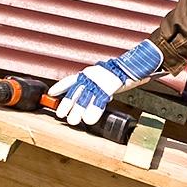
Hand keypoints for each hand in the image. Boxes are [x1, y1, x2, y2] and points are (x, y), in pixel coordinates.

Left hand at [49, 39, 163, 125]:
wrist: (135, 65)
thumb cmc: (122, 72)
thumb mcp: (105, 77)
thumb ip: (96, 86)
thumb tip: (89, 97)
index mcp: (90, 72)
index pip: (71, 80)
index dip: (61, 87)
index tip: (51, 94)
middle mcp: (92, 75)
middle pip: (76, 91)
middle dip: (68, 104)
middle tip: (61, 116)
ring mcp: (100, 80)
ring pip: (85, 97)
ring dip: (79, 110)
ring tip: (74, 121)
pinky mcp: (109, 85)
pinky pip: (99, 100)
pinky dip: (94, 111)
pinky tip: (90, 120)